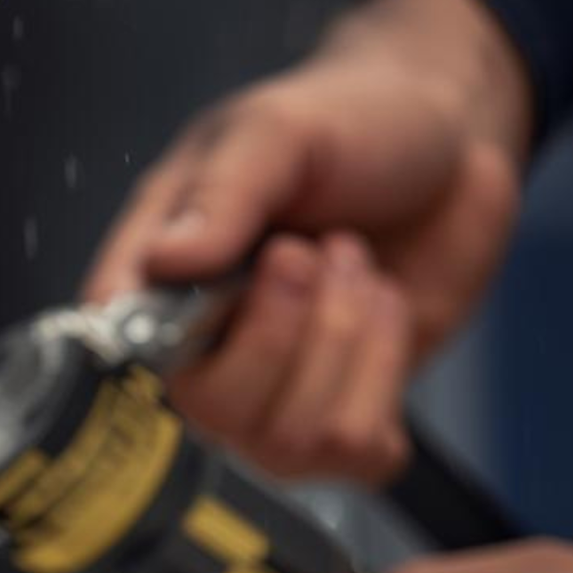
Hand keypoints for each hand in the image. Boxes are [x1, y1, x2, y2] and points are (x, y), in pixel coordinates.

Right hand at [84, 0, 528, 487]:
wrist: (454, 137)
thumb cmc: (348, 123)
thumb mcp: (278, 128)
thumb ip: (223, 194)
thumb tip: (165, 261)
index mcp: (159, 285)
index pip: (118, 353)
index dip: (158, 341)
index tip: (221, 281)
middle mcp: (205, 357)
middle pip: (210, 415)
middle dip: (280, 330)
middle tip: (309, 251)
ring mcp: (274, 399)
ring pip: (291, 439)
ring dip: (343, 339)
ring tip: (353, 266)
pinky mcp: (349, 417)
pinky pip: (357, 449)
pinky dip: (386, 369)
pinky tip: (382, 311)